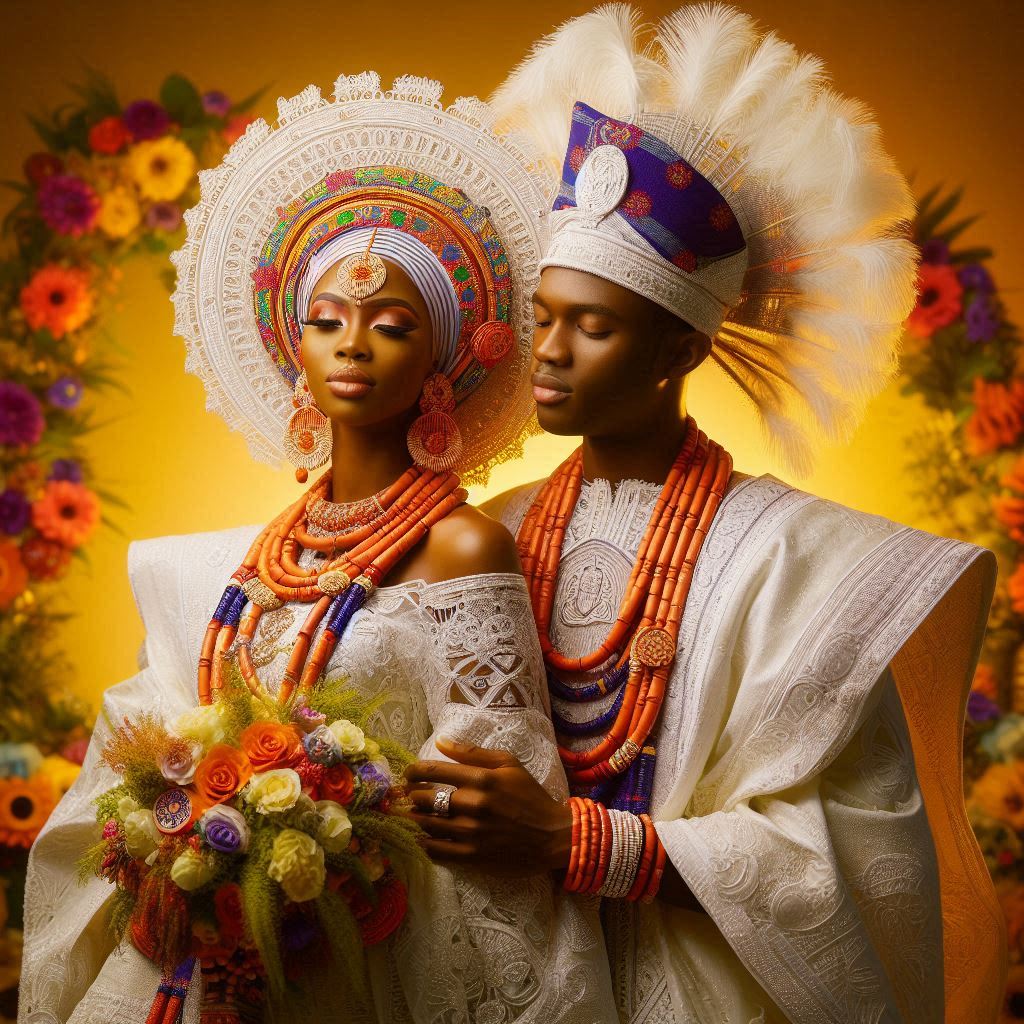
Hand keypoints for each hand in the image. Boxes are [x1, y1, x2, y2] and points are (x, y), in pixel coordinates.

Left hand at [402, 736, 572, 874]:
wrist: (552, 836)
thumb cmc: (530, 796)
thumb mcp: (509, 764)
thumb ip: (473, 752)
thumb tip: (440, 741)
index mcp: (483, 779)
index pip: (434, 771)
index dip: (414, 771)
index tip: (408, 773)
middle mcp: (474, 805)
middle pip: (425, 798)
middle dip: (412, 795)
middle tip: (409, 795)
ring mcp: (471, 833)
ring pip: (426, 824)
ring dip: (414, 818)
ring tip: (411, 814)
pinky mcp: (472, 856)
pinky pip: (436, 850)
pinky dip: (424, 843)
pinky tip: (422, 837)